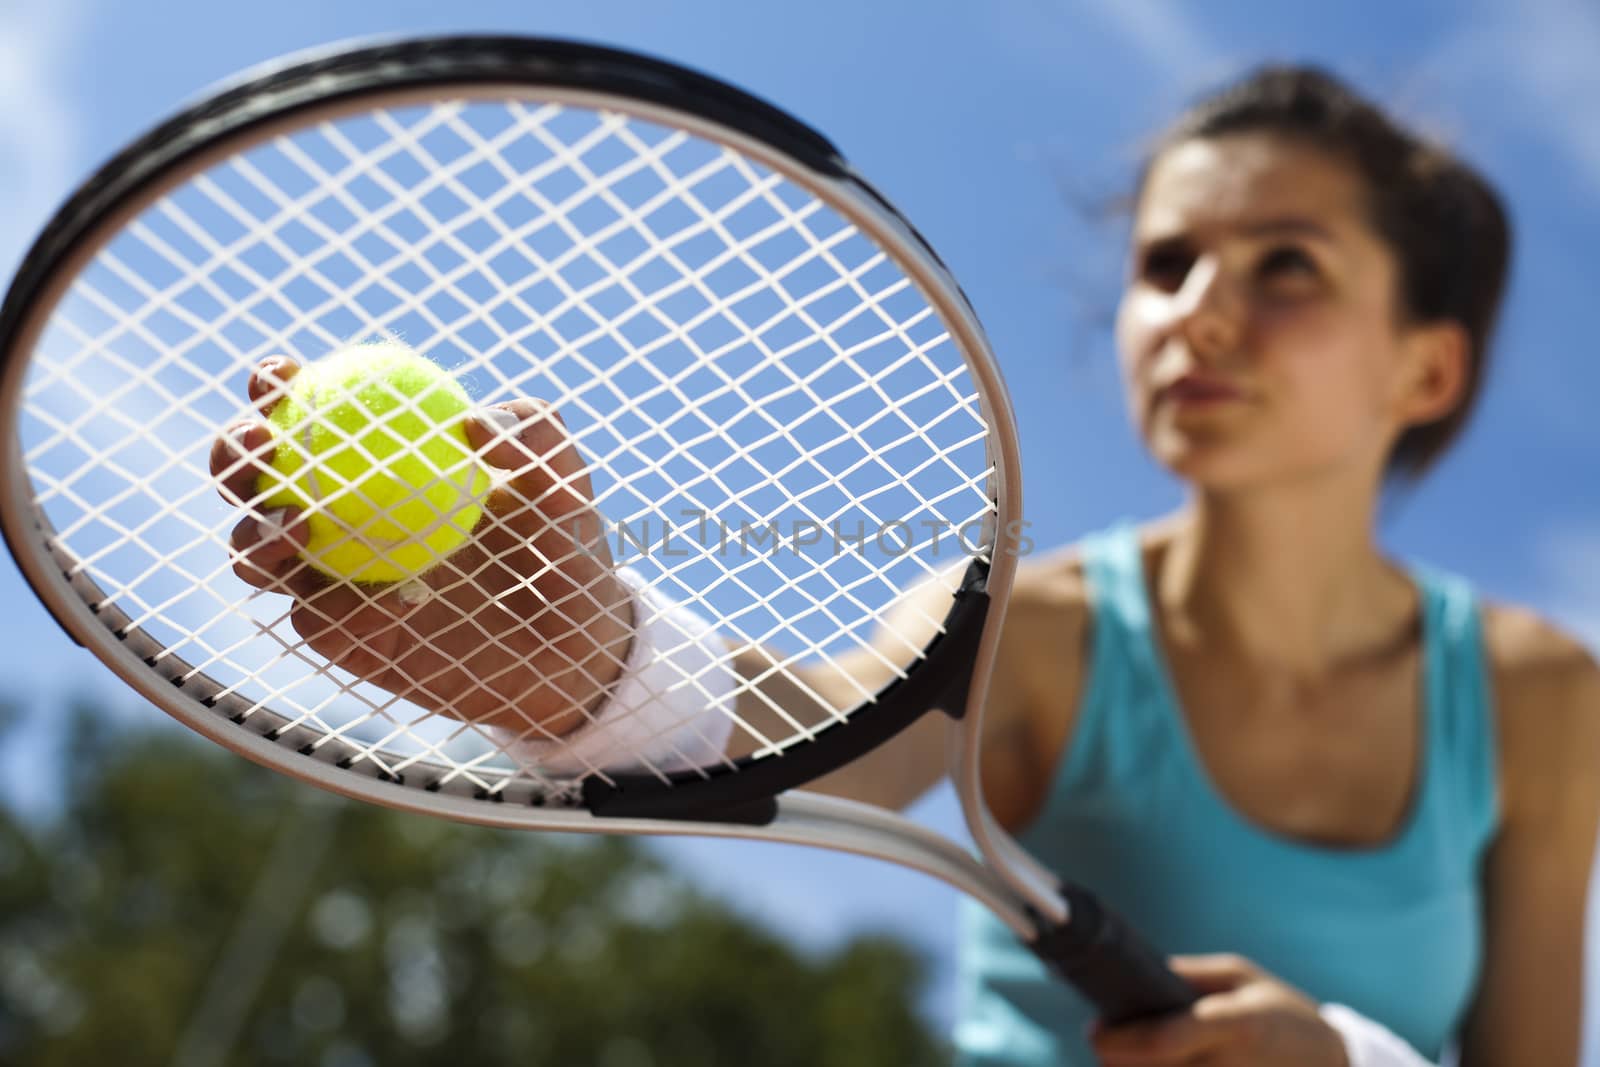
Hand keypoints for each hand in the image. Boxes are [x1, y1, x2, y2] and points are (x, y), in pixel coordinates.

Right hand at [210, 356, 632, 739]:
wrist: (573, 643)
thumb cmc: (564, 546)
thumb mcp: (566, 484)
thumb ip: (536, 436)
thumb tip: (475, 419)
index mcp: (376, 457)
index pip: (309, 408)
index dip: (275, 384)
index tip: (282, 374)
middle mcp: (336, 512)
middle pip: (250, 476)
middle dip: (231, 451)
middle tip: (261, 444)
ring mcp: (330, 576)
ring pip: (253, 552)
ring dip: (253, 533)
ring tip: (298, 525)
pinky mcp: (342, 637)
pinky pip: (319, 620)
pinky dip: (348, 606)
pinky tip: (403, 600)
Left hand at [1090, 955, 1348, 1065]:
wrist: (1334, 1062)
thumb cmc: (1282, 1010)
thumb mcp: (1242, 976)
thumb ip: (1190, 976)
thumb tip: (1138, 976)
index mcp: (1234, 1024)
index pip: (1164, 1039)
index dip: (1120, 1039)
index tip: (1094, 1029)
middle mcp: (1230, 1065)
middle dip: (1117, 1059)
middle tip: (1103, 1038)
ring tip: (1124, 1052)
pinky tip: (1152, 1064)